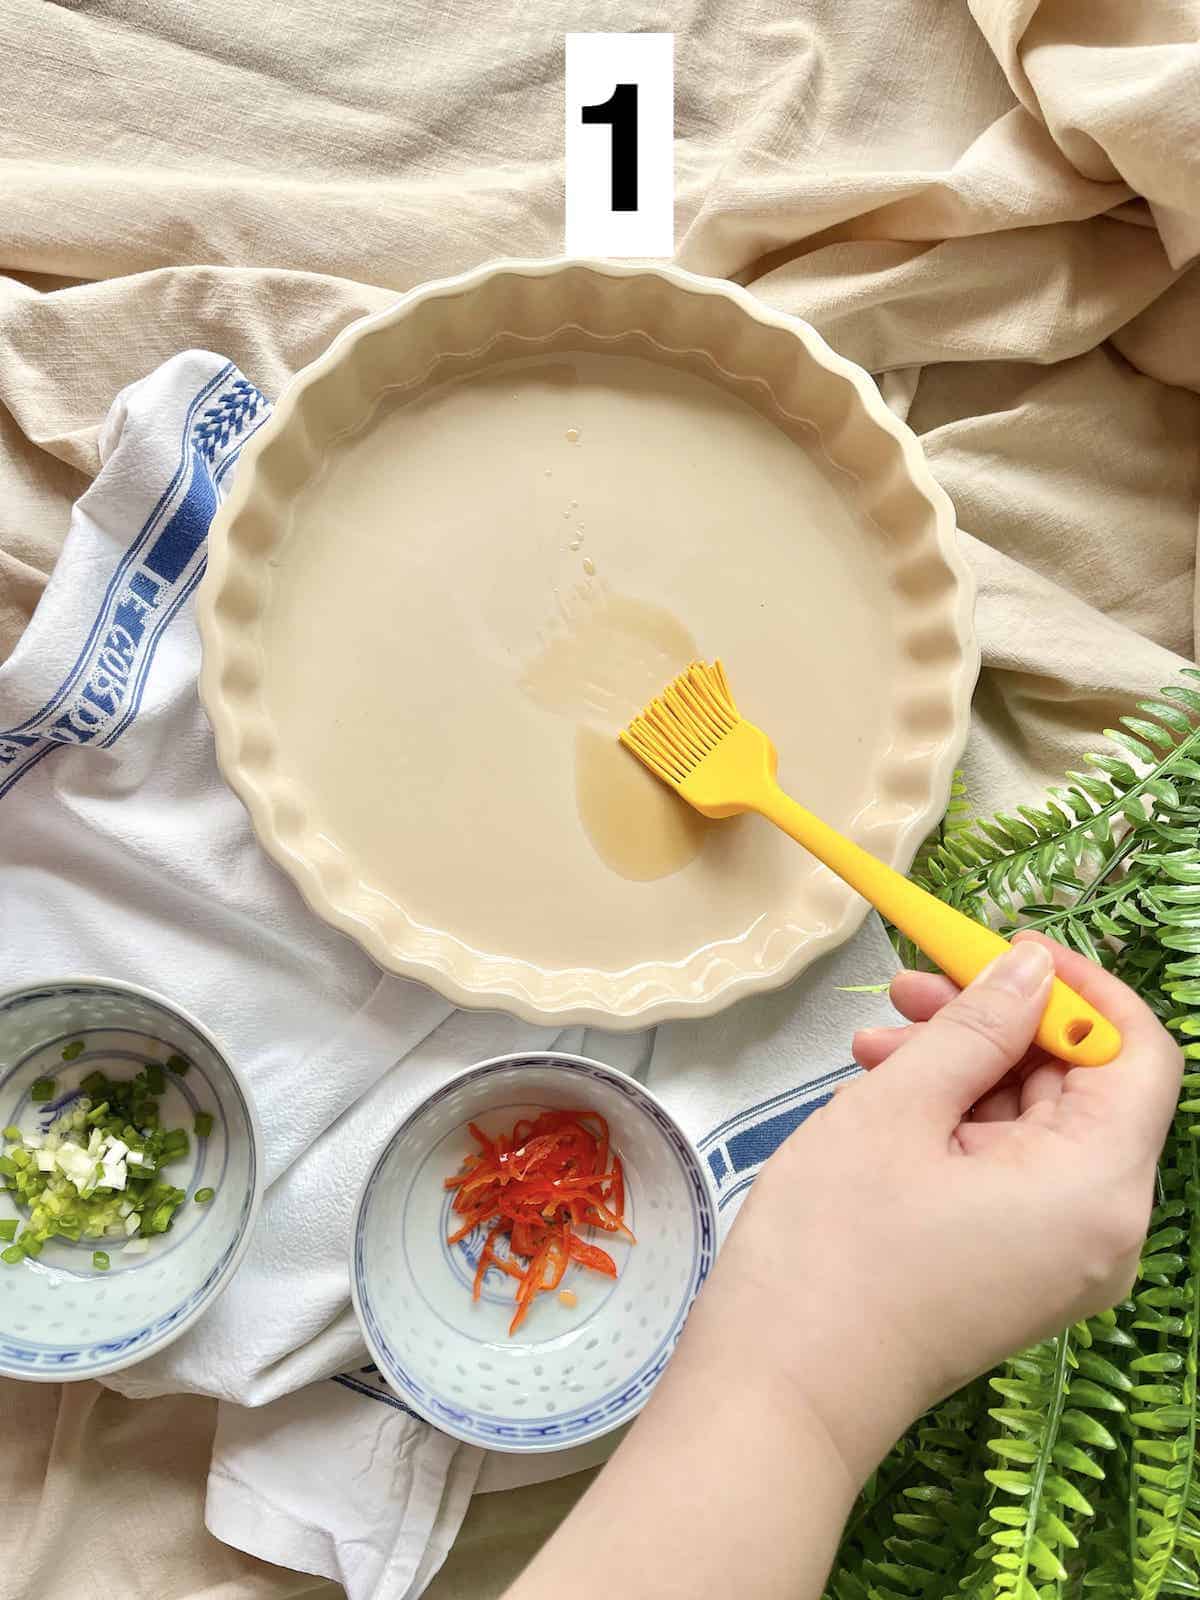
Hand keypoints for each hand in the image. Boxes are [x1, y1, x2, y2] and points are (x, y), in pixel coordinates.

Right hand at [700, 932, 1181, 1480]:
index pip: (1139, 1054)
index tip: (1005, 950)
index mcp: (1098, 1188)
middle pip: (1081, 1088)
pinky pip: (1010, 1171)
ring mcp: (1060, 1258)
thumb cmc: (833, 1249)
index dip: (1080, 988)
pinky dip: (954, 1124)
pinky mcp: (1017, 1272)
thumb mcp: (899, 1109)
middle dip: (997, 1024)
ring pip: (1034, 1125)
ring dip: (961, 1070)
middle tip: (908, 986)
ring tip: (869, 1047)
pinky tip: (878, 1096)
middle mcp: (1102, 1229)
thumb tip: (1030, 968)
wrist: (782, 1392)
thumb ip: (976, 1026)